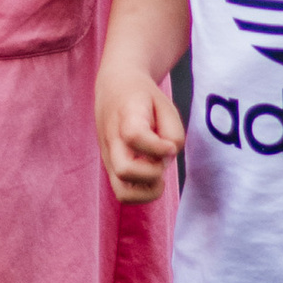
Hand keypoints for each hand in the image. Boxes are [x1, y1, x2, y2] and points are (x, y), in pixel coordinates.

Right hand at [97, 61, 187, 206]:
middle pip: (125, 171)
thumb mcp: (165, 105)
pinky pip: (124, 193)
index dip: (158, 147)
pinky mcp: (110, 168)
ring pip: (122, 192)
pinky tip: (152, 176)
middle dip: (153, 173)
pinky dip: (143, 193)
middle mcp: (112, 139)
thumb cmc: (144, 99)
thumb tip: (167, 160)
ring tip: (158, 173)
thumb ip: (173, 132)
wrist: (114, 88)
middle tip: (163, 160)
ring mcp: (109, 157)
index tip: (169, 146)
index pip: (134, 136)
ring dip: (147, 189)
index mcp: (126, 116)